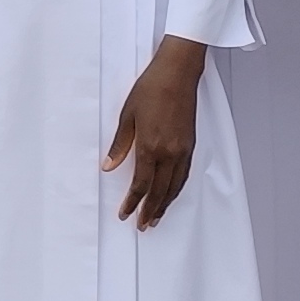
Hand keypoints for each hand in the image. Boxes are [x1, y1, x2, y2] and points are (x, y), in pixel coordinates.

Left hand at [104, 35, 208, 228]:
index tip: (124, 213)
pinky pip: (184, 175)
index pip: (141, 184)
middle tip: (142, 226)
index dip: (132, 202)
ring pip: (174, 186)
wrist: (177, 74)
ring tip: (156, 218)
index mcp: (151, 147)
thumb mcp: (127, 116)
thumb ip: (120, 145)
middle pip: (159, 191)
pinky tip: (170, 194)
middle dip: (150, 211)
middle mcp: (169, 153)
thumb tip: (109, 166)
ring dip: (165, 204)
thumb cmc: (150, 90)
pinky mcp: (190, 145)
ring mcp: (182, 150)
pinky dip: (176, 190)